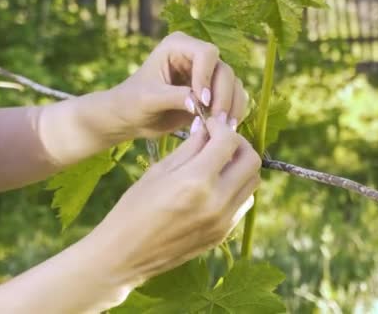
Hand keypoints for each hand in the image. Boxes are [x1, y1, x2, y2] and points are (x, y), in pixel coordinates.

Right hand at [88, 116, 260, 286]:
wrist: (124, 254)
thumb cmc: (133, 208)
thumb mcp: (159, 171)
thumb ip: (189, 148)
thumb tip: (207, 128)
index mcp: (196, 181)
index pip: (228, 141)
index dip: (221, 126)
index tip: (211, 124)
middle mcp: (216, 202)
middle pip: (252, 161)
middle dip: (238, 144)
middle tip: (220, 141)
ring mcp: (223, 221)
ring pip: (253, 182)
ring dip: (240, 167)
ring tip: (218, 163)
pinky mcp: (223, 235)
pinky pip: (243, 203)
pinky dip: (236, 188)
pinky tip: (215, 186)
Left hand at [107, 31, 248, 138]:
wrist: (130, 119)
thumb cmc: (132, 103)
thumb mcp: (149, 99)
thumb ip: (174, 97)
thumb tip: (199, 103)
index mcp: (177, 46)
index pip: (206, 53)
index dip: (207, 77)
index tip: (201, 102)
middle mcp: (195, 55)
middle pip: (224, 70)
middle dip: (223, 96)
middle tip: (217, 121)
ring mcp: (206, 74)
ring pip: (233, 85)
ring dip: (232, 106)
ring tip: (223, 128)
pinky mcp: (212, 92)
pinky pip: (233, 98)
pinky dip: (233, 113)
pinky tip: (224, 128)